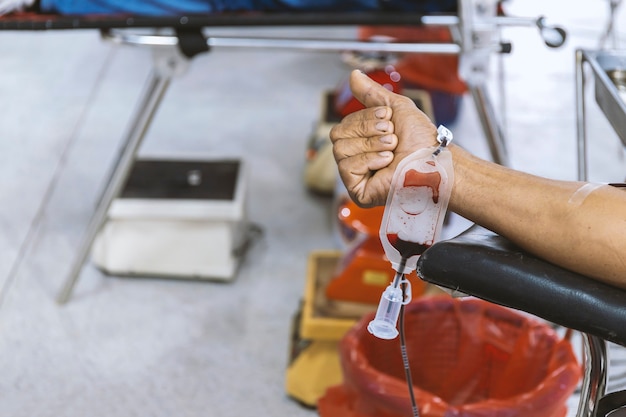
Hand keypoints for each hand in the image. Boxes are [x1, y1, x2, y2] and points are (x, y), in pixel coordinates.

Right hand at [330, 70, 437, 206]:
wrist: (432, 161)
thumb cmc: (421, 140)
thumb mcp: (395, 108)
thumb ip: (371, 94)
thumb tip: (354, 76)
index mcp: (363, 141)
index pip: (344, 124)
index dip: (364, 118)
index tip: (388, 119)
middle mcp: (357, 158)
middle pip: (337, 134)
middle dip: (367, 130)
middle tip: (391, 134)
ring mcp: (356, 176)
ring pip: (340, 149)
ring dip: (370, 144)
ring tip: (391, 148)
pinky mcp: (358, 191)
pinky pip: (346, 167)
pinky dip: (368, 160)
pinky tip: (386, 161)